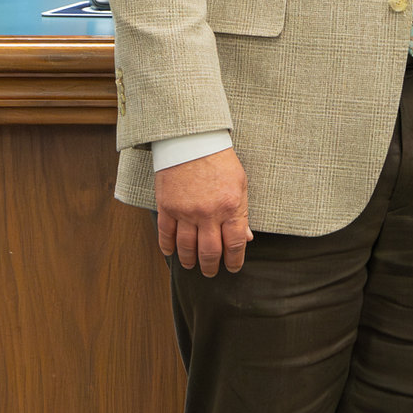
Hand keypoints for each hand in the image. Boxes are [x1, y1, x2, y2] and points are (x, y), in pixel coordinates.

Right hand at [153, 147, 252, 275]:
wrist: (192, 140)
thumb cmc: (220, 160)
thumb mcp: (240, 184)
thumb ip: (242, 212)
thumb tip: (246, 238)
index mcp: (231, 207)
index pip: (235, 244)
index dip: (235, 261)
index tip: (233, 267)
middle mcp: (208, 213)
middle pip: (210, 252)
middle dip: (212, 267)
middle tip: (211, 272)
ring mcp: (186, 211)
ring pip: (187, 248)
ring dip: (190, 261)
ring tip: (192, 265)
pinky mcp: (167, 206)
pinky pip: (166, 235)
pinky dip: (168, 248)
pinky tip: (171, 253)